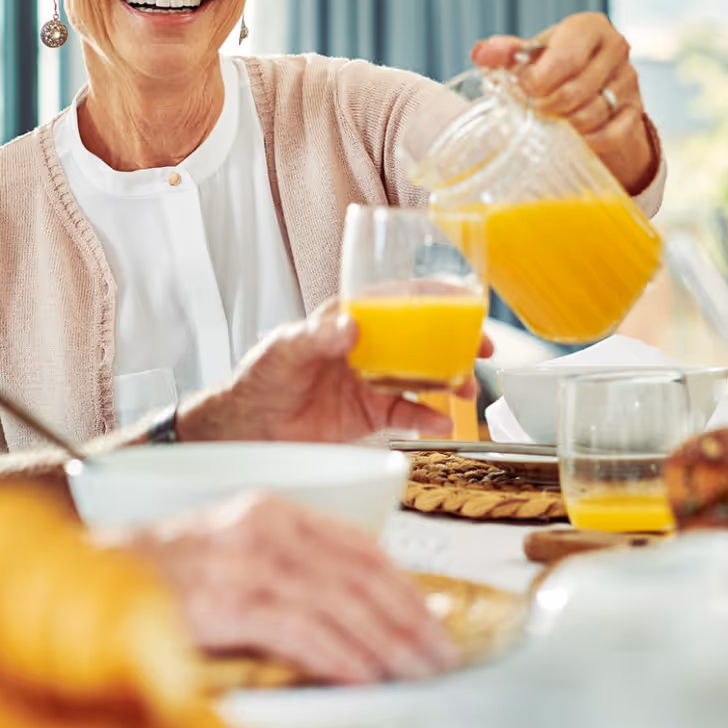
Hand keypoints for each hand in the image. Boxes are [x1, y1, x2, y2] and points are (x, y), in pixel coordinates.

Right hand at [112, 492, 456, 683]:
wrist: (95, 579)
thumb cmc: (166, 578)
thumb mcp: (238, 558)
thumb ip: (292, 572)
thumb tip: (356, 613)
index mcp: (274, 511)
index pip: (358, 546)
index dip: (403, 585)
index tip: (432, 618)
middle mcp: (266, 526)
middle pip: (359, 574)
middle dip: (407, 618)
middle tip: (439, 653)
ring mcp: (247, 560)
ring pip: (339, 602)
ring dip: (386, 643)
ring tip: (415, 671)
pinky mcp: (230, 598)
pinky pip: (301, 630)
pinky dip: (340, 655)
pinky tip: (364, 675)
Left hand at [177, 302, 492, 443]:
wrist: (246, 428)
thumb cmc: (259, 378)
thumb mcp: (284, 348)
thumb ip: (317, 337)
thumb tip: (351, 326)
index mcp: (348, 319)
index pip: (396, 300)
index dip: (433, 298)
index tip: (464, 302)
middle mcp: (367, 348)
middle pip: (421, 338)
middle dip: (456, 341)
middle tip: (482, 348)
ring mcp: (371, 382)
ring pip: (422, 376)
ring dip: (449, 380)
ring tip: (467, 388)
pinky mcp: (370, 416)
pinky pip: (407, 414)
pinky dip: (427, 418)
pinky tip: (441, 422)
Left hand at [473, 12, 657, 193]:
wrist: (590, 83)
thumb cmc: (555, 64)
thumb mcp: (531, 54)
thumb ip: (506, 53)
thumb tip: (482, 53)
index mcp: (589, 27)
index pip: (566, 58)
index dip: (537, 81)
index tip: (520, 90)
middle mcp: (615, 48)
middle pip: (577, 90)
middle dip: (546, 106)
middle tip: (529, 111)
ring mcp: (629, 80)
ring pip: (592, 114)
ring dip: (564, 125)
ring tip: (547, 122)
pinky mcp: (636, 110)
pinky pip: (610, 134)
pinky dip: (587, 141)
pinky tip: (571, 137)